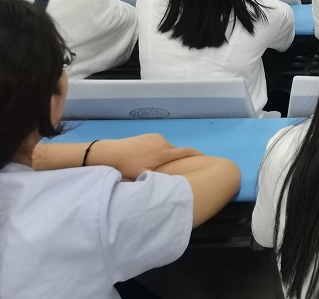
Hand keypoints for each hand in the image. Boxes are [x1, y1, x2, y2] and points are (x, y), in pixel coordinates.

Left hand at [87, 134, 203, 179]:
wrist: (112, 152)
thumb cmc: (128, 167)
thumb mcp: (145, 176)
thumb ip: (161, 178)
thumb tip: (174, 184)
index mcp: (165, 153)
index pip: (187, 152)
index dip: (198, 155)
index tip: (206, 158)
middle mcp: (164, 143)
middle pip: (177, 152)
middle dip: (178, 160)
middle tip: (174, 170)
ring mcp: (157, 137)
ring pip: (168, 148)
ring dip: (167, 156)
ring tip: (157, 166)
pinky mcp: (150, 135)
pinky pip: (160, 144)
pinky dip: (160, 150)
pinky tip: (149, 157)